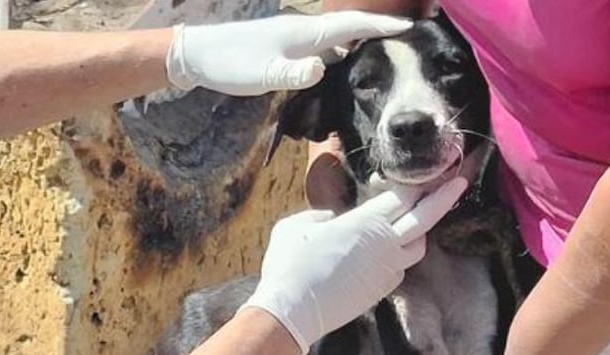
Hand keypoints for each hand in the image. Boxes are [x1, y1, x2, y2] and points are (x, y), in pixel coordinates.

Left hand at [166, 11, 412, 94]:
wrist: (199, 55)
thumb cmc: (231, 64)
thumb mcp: (264, 74)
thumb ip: (294, 74)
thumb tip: (322, 69)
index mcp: (305, 34)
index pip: (352, 25)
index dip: (381, 26)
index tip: (410, 26)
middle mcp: (304, 32)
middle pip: (350, 28)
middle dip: (378, 31)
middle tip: (407, 41)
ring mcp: (295, 39)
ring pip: (337, 38)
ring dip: (361, 42)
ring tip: (385, 54)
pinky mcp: (285, 49)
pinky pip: (323, 47)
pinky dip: (341, 52)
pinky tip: (344, 65)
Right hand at [241, 176, 467, 354]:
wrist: (291, 313)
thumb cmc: (289, 265)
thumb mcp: (294, 226)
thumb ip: (318, 216)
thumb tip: (331, 220)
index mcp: (366, 223)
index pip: (403, 198)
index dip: (416, 184)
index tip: (428, 174)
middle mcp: (385, 245)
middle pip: (426, 218)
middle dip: (445, 198)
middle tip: (460, 182)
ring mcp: (386, 271)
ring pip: (417, 247)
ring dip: (419, 232)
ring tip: (413, 223)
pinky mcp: (380, 292)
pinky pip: (399, 269)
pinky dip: (397, 257)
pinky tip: (384, 253)